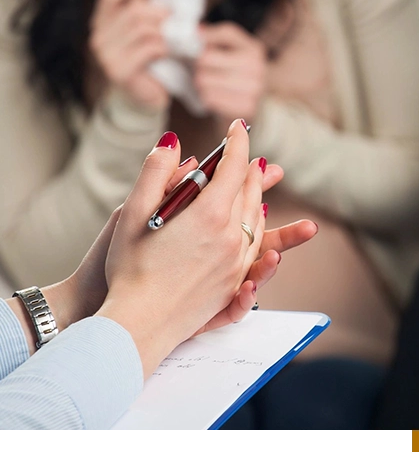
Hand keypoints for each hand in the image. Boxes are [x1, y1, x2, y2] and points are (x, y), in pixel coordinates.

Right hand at [89, 0, 170, 109]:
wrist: (146, 98)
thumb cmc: (151, 61)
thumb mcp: (148, 32)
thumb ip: (151, 13)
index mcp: (102, 22)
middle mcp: (98, 36)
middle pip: (133, 11)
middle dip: (161, 12)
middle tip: (180, 19)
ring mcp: (106, 55)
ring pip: (142, 29)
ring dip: (167, 32)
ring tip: (181, 38)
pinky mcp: (119, 71)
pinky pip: (148, 49)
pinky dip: (166, 48)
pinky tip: (173, 53)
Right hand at [95, 121, 317, 376]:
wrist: (138, 324)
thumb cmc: (129, 268)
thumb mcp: (131, 213)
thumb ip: (155, 172)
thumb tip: (171, 140)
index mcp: (210, 215)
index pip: (233, 167)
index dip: (237, 142)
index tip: (238, 126)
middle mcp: (231, 237)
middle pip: (249, 192)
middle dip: (248, 167)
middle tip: (247, 151)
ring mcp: (236, 263)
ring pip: (255, 219)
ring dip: (256, 196)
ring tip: (253, 183)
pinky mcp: (233, 284)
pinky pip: (253, 248)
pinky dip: (255, 227)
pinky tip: (251, 224)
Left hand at [193, 22, 266, 123]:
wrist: (260, 105)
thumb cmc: (241, 75)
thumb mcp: (237, 51)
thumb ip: (219, 38)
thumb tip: (198, 31)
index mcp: (254, 49)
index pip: (226, 33)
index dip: (207, 35)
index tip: (196, 38)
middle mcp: (256, 67)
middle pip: (207, 58)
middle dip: (199, 64)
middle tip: (202, 68)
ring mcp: (253, 88)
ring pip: (204, 80)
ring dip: (201, 83)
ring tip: (209, 83)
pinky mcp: (245, 107)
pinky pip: (209, 98)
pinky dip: (207, 97)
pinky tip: (214, 95)